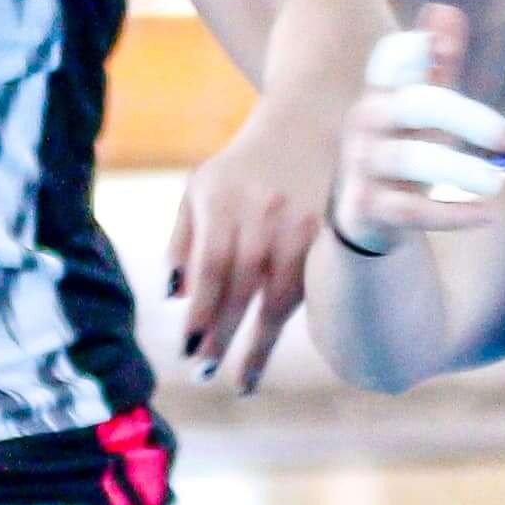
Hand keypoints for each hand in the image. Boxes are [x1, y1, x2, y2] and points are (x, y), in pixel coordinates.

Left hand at [164, 115, 330, 394]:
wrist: (309, 123)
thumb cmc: (242, 169)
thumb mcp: (200, 191)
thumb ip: (183, 242)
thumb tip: (175, 297)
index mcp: (222, 200)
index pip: (211, 267)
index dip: (201, 312)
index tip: (188, 350)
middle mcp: (264, 212)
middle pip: (242, 286)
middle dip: (223, 335)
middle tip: (205, 375)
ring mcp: (302, 223)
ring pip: (280, 294)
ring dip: (259, 342)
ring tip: (242, 381)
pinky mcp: (329, 234)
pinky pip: (306, 287)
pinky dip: (287, 320)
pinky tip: (271, 345)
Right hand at [335, 4, 504, 249]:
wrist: (363, 217)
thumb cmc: (403, 149)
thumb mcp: (420, 107)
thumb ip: (436, 64)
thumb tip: (444, 8)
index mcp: (382, 90)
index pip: (394, 61)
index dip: (414, 51)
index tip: (443, 47)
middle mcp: (366, 122)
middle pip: (417, 106)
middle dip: (469, 119)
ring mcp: (362, 165)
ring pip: (410, 160)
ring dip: (460, 170)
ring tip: (497, 184)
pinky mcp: (365, 207)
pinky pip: (408, 210)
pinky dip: (450, 214)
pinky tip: (485, 215)